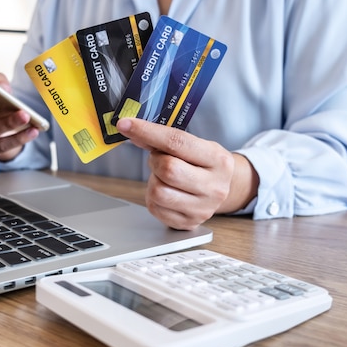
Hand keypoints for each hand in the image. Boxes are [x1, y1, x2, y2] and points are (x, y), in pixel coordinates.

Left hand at [116, 118, 258, 229]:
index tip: (126, 124)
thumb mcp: (194, 146)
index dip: (148, 132)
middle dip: (155, 161)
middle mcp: (214, 186)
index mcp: (218, 159)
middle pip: (168, 169)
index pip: (177, 142)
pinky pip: (155, 208)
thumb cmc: (202, 164)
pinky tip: (165, 191)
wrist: (221, 190)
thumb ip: (164, 139)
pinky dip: (152, 197)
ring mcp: (203, 208)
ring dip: (153, 181)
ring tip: (164, 178)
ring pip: (159, 192)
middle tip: (159, 160)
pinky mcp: (189, 223)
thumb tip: (130, 129)